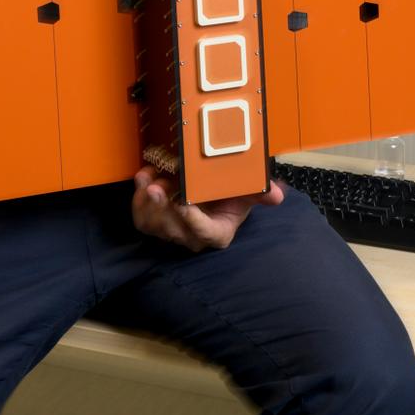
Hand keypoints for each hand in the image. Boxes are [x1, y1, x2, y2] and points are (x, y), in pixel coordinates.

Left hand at [129, 166, 282, 250]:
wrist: (211, 192)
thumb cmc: (228, 195)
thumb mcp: (246, 192)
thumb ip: (260, 193)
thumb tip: (277, 195)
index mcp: (217, 232)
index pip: (205, 232)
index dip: (193, 220)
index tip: (184, 203)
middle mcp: (192, 237)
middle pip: (174, 230)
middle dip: (163, 209)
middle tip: (158, 187)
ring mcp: (171, 231)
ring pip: (154, 225)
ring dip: (148, 203)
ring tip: (151, 179)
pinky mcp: (154, 222)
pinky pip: (141, 218)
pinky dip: (137, 198)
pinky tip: (143, 177)